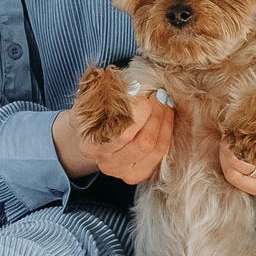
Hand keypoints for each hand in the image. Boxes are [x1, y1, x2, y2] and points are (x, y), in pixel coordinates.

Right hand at [52, 86, 176, 185]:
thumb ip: (99, 91)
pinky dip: (167, 132)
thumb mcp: (89, 101)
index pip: (122, 132)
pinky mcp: (137, 175)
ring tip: (165, 102)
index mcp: (91, 145)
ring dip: (164, 122)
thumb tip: (121, 81)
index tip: (143, 95)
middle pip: (142, 142)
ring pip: (154, 148)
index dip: (138, 112)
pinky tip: (166, 116)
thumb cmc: (92, 115)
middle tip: (159, 95)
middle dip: (156, 115)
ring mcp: (123, 172)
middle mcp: (106, 163)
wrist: (89, 137)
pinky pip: (159, 154)